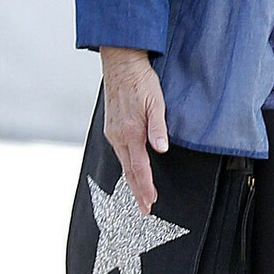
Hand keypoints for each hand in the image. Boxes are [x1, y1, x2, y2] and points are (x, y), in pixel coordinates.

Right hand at [99, 46, 168, 213]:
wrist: (121, 64)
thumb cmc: (142, 82)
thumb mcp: (157, 103)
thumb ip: (158, 128)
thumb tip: (161, 150)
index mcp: (130, 132)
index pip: (139, 167)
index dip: (145, 186)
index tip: (151, 201)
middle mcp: (118, 136)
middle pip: (129, 170)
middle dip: (138, 191)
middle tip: (146, 209)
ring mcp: (113, 132)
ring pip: (123, 163)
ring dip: (133, 180)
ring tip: (141, 195)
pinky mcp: (112, 128)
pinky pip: (120, 152)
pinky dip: (127, 166)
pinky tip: (133, 170)